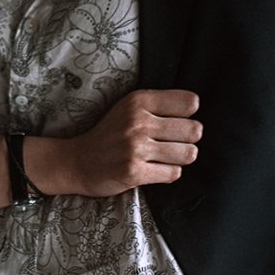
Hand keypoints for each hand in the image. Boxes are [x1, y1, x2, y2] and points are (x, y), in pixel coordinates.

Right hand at [57, 89, 201, 196]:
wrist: (78, 161)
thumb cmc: (110, 133)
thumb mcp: (129, 107)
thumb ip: (158, 104)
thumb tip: (196, 110)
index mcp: (138, 101)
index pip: (189, 102)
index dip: (188, 114)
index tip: (176, 121)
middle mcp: (138, 122)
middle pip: (194, 130)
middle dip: (188, 139)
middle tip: (172, 143)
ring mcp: (136, 148)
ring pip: (188, 153)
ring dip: (180, 158)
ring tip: (165, 157)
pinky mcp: (134, 172)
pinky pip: (173, 173)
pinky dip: (168, 174)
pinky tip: (154, 169)